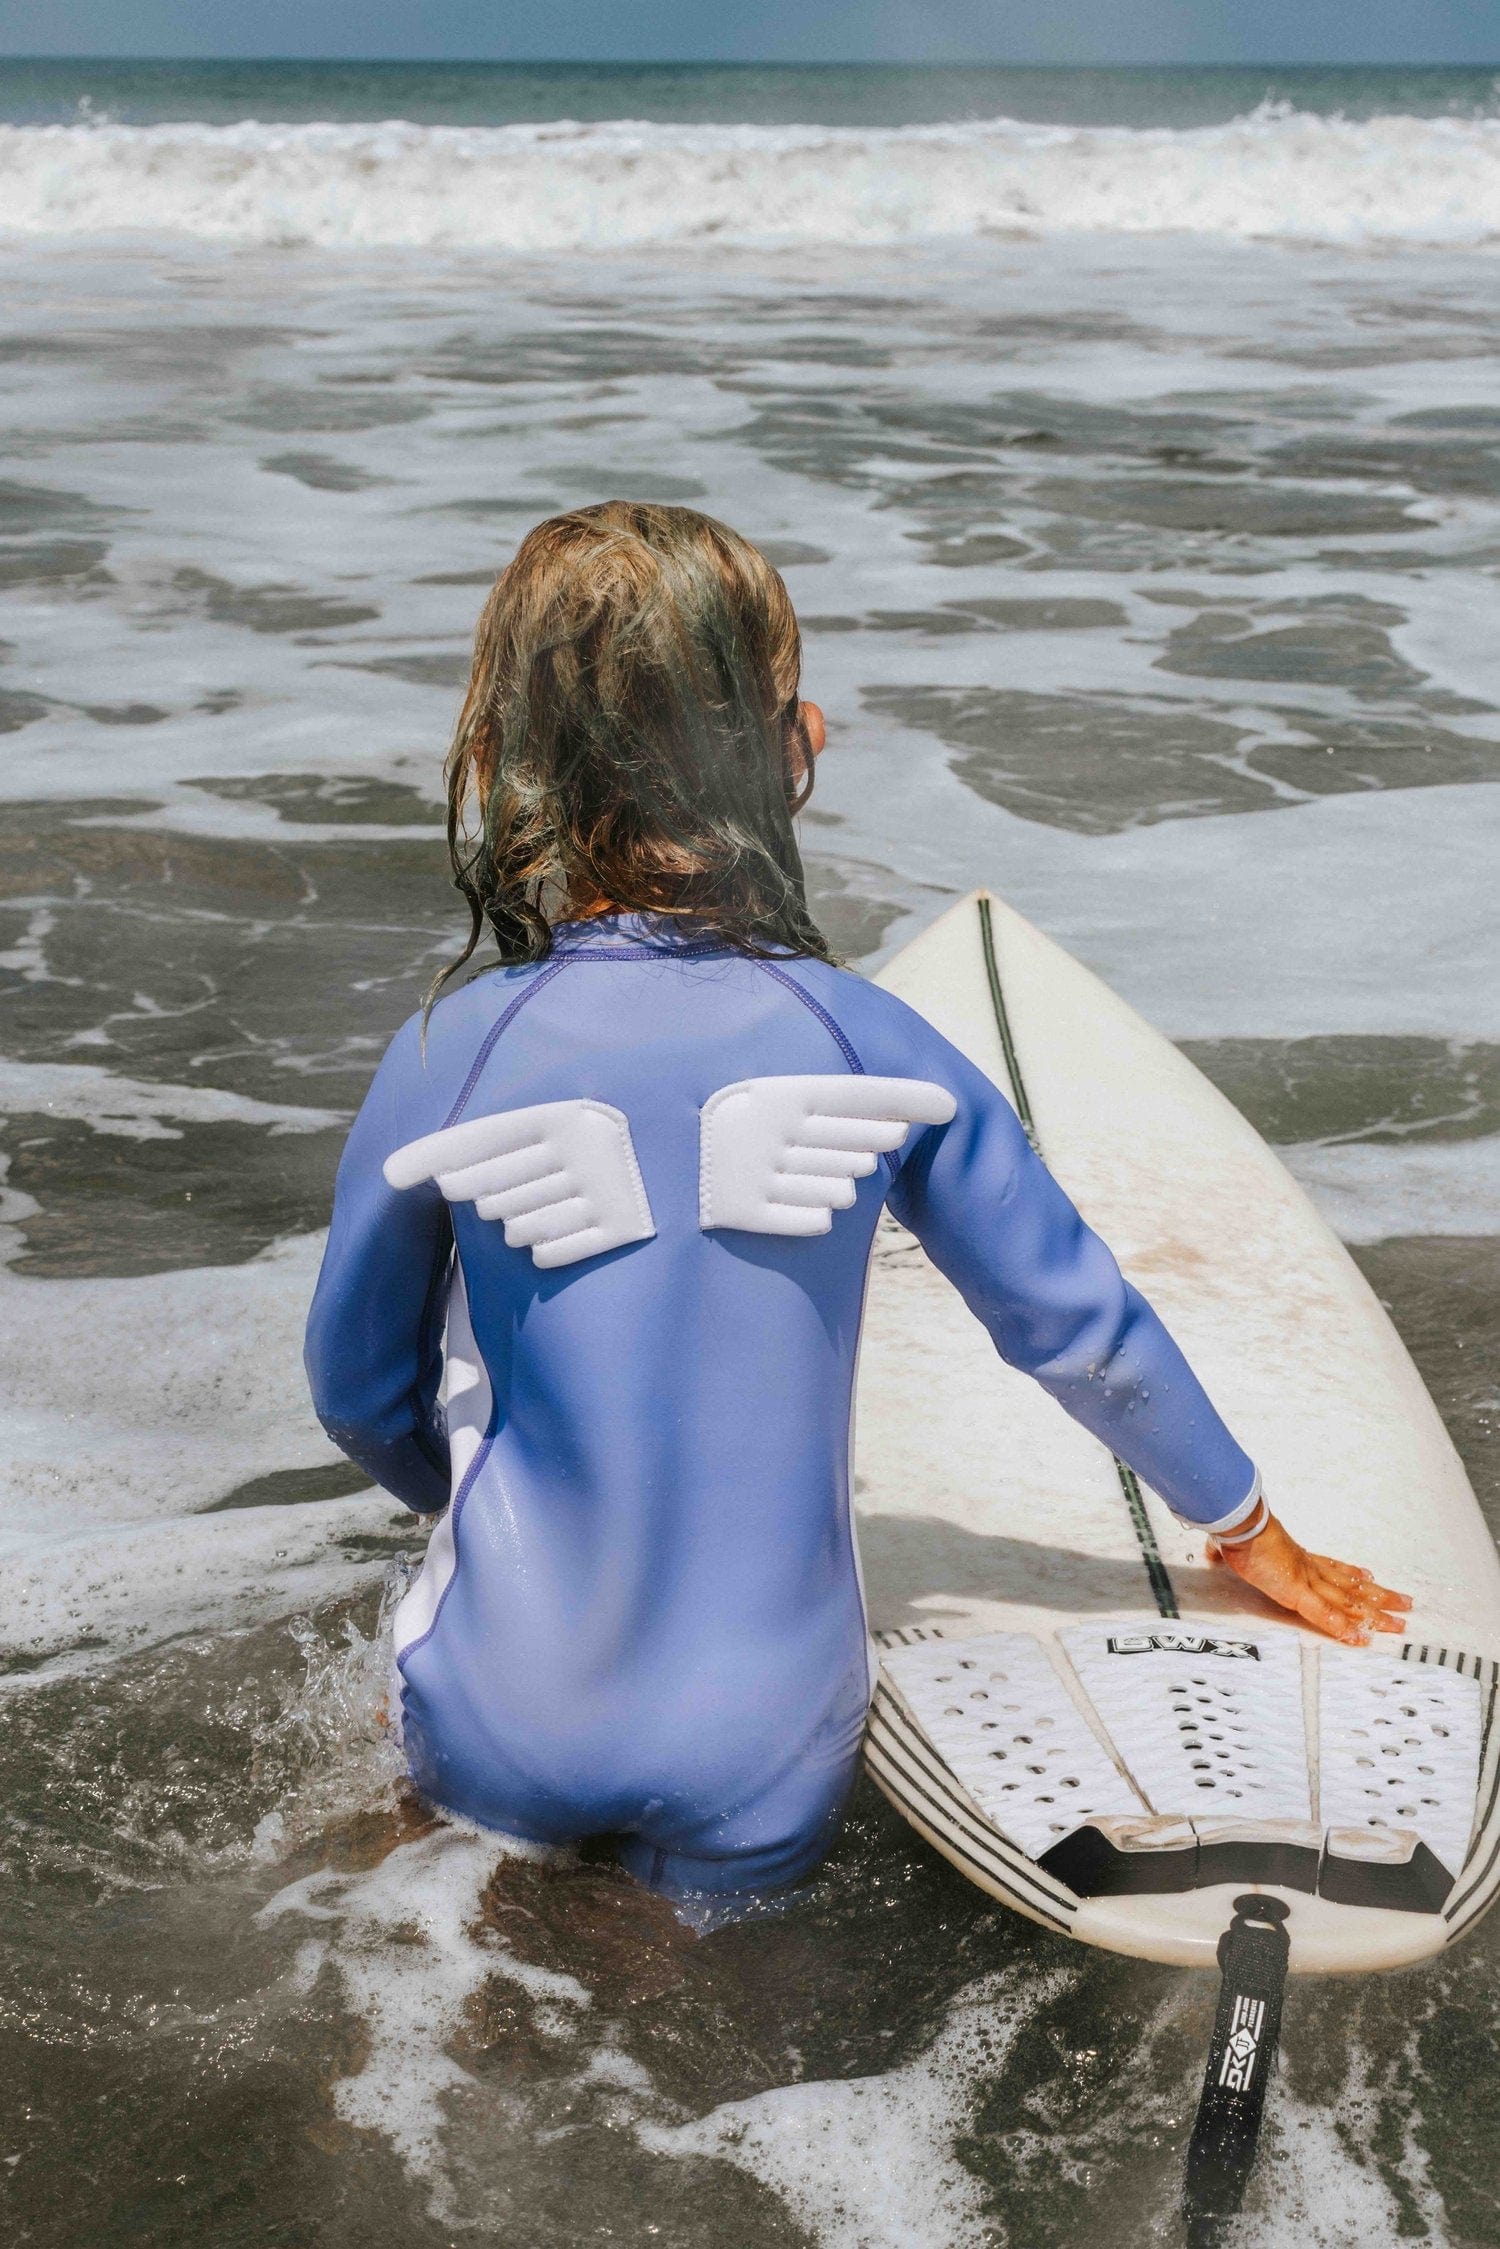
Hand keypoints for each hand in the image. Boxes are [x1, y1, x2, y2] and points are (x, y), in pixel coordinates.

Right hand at [1208, 1506, 1410, 1645]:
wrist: (1240, 1526)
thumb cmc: (1237, 1532)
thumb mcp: (1233, 1544)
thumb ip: (1226, 1551)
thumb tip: (1213, 1550)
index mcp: (1296, 1557)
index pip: (1332, 1567)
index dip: (1352, 1573)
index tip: (1370, 1577)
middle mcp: (1309, 1569)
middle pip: (1351, 1586)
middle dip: (1378, 1596)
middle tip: (1404, 1603)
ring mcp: (1306, 1582)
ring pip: (1348, 1601)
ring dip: (1374, 1614)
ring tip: (1398, 1624)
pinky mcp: (1297, 1594)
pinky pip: (1325, 1616)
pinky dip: (1343, 1628)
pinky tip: (1360, 1638)